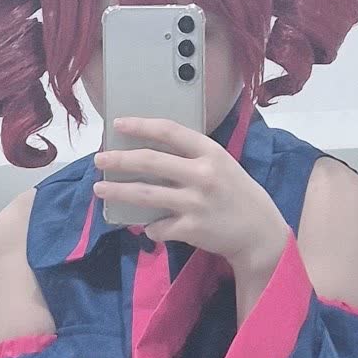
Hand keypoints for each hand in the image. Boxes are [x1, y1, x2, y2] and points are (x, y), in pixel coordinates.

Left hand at [94, 119, 289, 270]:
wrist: (259, 233)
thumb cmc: (237, 195)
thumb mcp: (222, 166)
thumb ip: (192, 158)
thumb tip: (149, 154)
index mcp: (211, 153)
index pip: (170, 132)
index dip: (141, 125)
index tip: (117, 124)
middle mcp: (202, 175)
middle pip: (150, 162)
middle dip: (119, 160)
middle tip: (98, 160)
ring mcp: (196, 203)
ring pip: (145, 194)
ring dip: (118, 192)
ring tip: (99, 189)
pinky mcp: (192, 229)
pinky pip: (158, 227)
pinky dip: (150, 228)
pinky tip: (149, 227)